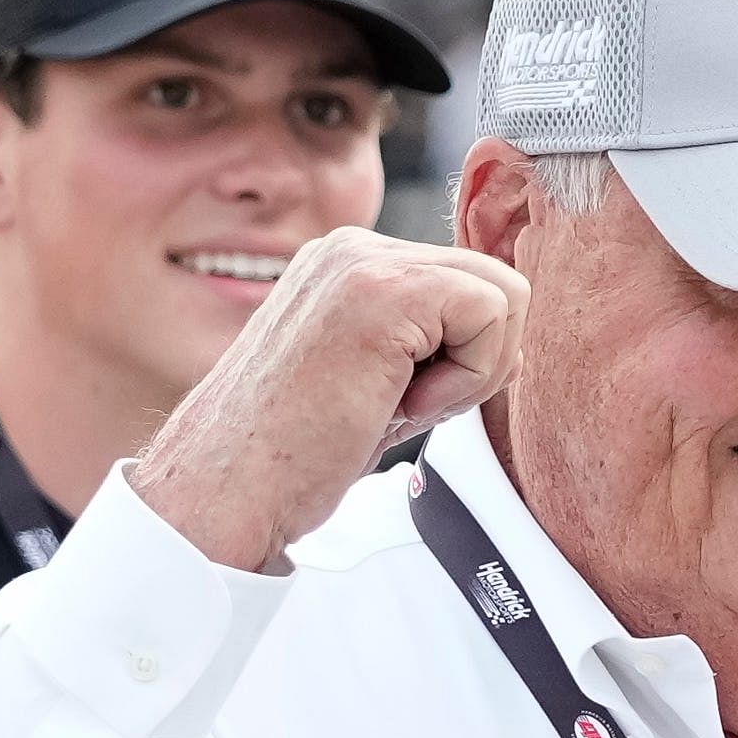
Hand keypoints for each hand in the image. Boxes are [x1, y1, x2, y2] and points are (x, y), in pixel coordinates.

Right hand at [130, 228, 525, 571]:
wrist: (228, 488)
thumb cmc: (288, 456)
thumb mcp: (367, 379)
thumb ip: (424, 345)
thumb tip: (509, 342)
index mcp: (346, 264)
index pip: (465, 283)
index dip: (463, 355)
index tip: (399, 399)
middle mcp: (354, 249)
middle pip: (494, 282)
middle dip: (477, 359)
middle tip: (406, 405)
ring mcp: (365, 262)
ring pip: (504, 295)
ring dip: (472, 370)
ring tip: (396, 404)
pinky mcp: (384, 291)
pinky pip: (492, 315)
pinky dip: (467, 378)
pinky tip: (400, 403)